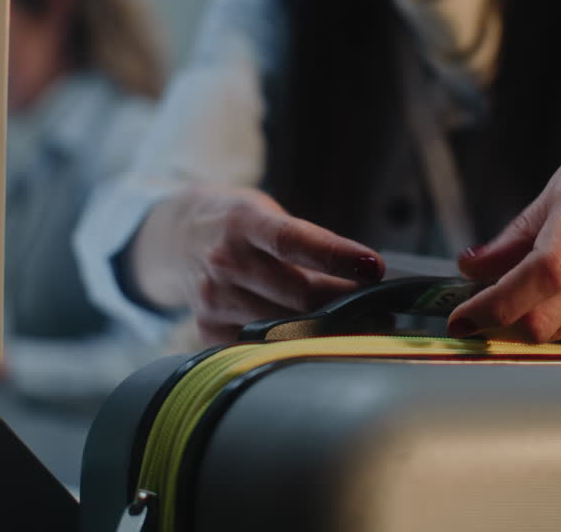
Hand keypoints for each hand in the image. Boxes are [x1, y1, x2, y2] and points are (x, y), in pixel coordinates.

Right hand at [133, 185, 383, 344]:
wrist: (176, 238)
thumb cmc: (240, 224)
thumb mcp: (268, 214)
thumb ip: (308, 243)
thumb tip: (366, 276)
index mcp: (242, 220)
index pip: (293, 240)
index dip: (336, 255)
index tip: (375, 268)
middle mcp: (224, 260)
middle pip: (298, 294)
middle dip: (347, 303)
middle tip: (384, 309)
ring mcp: (212, 299)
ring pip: (285, 326)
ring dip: (328, 330)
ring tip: (360, 327)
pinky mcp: (207, 329)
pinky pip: (262, 345)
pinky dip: (292, 344)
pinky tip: (314, 339)